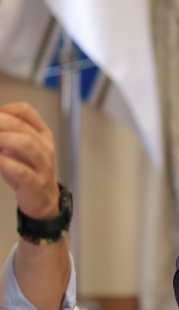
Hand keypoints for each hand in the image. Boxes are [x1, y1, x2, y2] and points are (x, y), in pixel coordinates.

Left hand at [0, 102, 58, 218]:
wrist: (44, 199)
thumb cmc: (28, 171)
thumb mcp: (19, 149)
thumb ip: (7, 135)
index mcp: (41, 133)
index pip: (25, 111)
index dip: (4, 110)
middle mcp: (44, 146)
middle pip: (22, 126)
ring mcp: (42, 164)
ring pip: (26, 144)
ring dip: (3, 139)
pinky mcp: (36, 182)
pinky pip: (22, 171)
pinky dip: (6, 164)